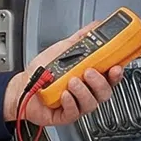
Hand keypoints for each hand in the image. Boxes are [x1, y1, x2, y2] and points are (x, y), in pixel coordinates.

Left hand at [4, 21, 125, 127]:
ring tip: (72, 81)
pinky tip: (64, 94)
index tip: (116, 67)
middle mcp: (86, 91)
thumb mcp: (64, 49)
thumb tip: (96, 26)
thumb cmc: (43, 70)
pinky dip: (70, 102)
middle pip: (105, 92)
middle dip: (100, 82)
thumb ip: (81, 38)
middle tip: (88, 72)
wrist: (23, 84)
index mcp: (89, 77)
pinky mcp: (66, 115)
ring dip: (83, 91)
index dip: (116, 73)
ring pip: (91, 103)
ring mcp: (77, 104)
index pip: (110, 76)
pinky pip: (74, 112)